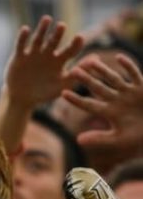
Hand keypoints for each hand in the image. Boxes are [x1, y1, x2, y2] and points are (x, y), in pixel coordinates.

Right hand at [5, 15, 83, 107]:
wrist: (22, 99)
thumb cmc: (44, 94)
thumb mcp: (62, 86)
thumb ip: (78, 73)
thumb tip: (96, 59)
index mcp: (59, 61)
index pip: (70, 49)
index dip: (75, 44)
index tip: (79, 38)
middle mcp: (47, 54)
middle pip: (54, 41)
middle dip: (58, 34)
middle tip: (62, 27)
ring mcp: (33, 54)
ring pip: (38, 39)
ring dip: (42, 29)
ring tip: (47, 19)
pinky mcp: (19, 56)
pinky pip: (21, 45)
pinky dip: (23, 37)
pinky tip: (26, 29)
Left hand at [62, 53, 142, 169]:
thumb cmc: (137, 136)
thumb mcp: (117, 139)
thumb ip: (99, 139)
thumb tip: (77, 140)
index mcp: (108, 112)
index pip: (88, 105)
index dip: (76, 100)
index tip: (63, 93)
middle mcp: (115, 100)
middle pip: (98, 88)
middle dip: (86, 80)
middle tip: (73, 71)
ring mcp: (128, 92)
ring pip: (113, 79)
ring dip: (103, 70)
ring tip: (91, 61)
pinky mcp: (141, 87)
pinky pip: (134, 74)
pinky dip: (128, 66)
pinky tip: (119, 58)